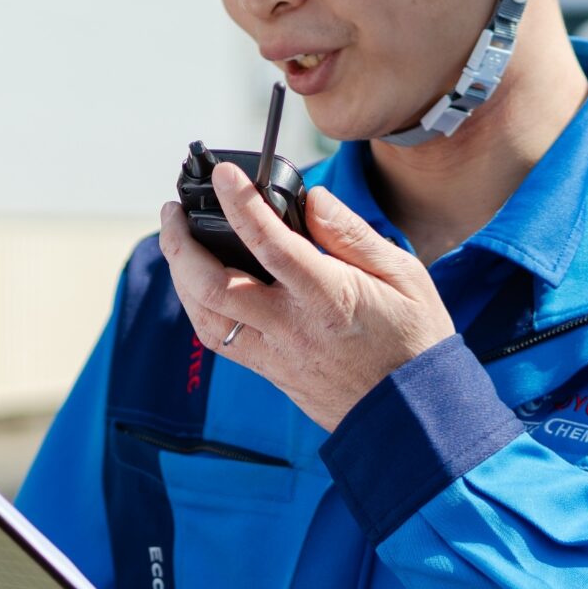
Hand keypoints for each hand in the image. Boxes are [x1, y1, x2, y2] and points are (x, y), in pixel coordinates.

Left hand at [158, 163, 456, 430]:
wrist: (413, 415)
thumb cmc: (415, 340)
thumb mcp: (404, 276)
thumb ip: (353, 236)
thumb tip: (313, 198)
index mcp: (328, 297)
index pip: (270, 243)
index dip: (240, 203)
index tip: (223, 173)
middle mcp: (291, 328)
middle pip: (212, 286)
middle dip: (180, 243)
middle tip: (173, 209)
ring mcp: (275, 354)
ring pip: (204, 317)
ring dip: (179, 276)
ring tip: (177, 240)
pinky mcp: (269, 371)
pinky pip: (218, 339)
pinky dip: (197, 306)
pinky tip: (197, 283)